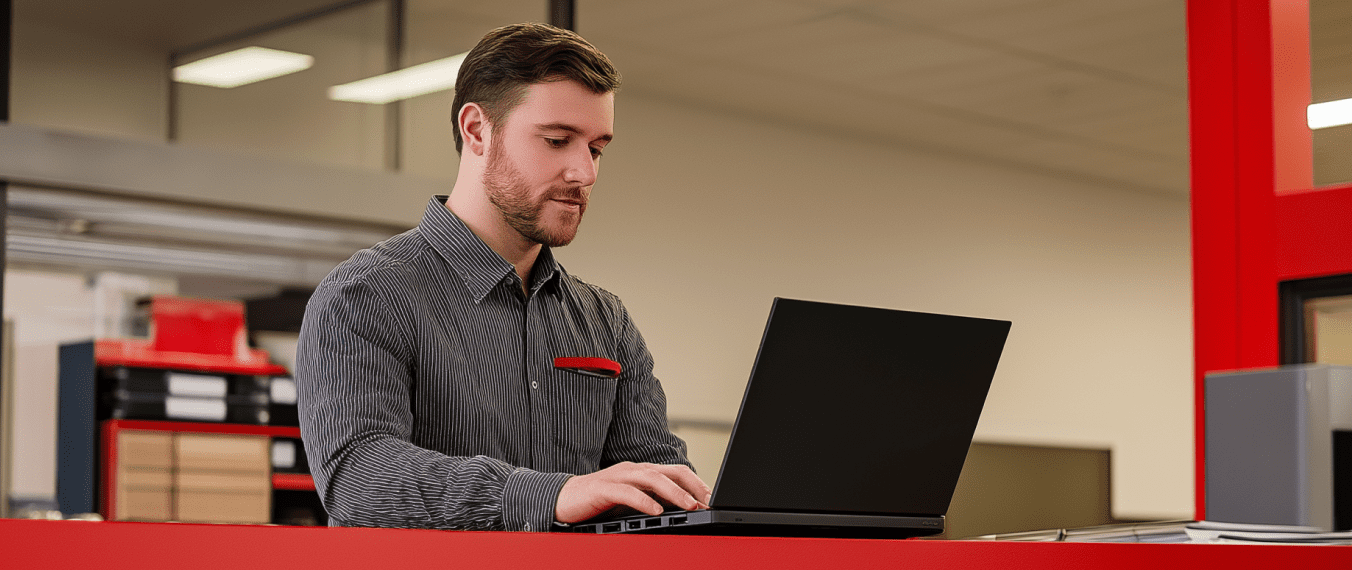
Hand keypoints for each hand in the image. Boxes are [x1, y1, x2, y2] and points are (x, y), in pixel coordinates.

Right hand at [554, 462, 711, 523]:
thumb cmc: (599, 501)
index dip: (696, 483)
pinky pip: (628, 493)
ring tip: (689, 506)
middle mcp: (633, 469)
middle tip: (707, 501)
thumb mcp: (632, 500)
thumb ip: (653, 500)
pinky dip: (645, 502)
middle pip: (669, 471)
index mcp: (642, 471)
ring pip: (652, 479)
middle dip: (692, 486)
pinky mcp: (604, 488)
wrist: (563, 498)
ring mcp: (619, 476)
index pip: (675, 472)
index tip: (711, 498)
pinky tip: (657, 511)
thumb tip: (680, 509)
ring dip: (674, 493)